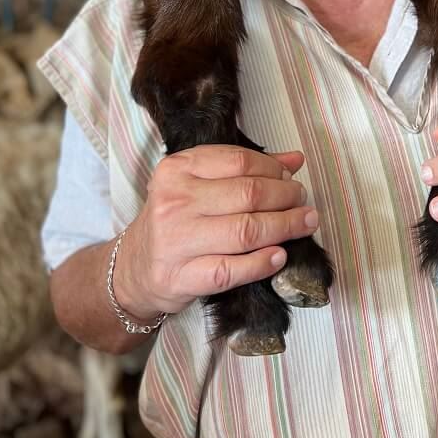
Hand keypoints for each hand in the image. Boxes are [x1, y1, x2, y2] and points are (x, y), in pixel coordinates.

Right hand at [113, 145, 318, 319]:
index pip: (239, 161)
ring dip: (285, 226)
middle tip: (302, 201)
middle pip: (248, 195)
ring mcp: (176, 241)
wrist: (133, 269)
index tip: (291, 177)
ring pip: (246, 231)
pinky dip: (262, 263)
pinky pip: (232, 270)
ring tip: (305, 223)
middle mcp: (174, 201)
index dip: (274, 169)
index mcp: (178, 169)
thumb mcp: (199, 185)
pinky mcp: (181, 277)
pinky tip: (280, 256)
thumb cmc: (175, 220)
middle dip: (286, 197)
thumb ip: (245, 169)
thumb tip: (295, 159)